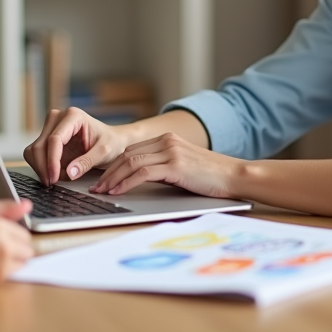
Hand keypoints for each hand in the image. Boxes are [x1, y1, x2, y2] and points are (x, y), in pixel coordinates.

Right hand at [0, 199, 33, 289]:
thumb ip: (4, 206)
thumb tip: (27, 204)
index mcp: (1, 227)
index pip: (24, 234)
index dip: (17, 236)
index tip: (8, 237)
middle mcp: (5, 244)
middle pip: (28, 249)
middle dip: (20, 248)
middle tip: (6, 247)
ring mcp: (3, 262)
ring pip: (23, 262)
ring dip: (17, 259)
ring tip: (0, 256)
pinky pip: (14, 272)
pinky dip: (9, 269)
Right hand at [23, 107, 131, 184]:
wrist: (113, 141)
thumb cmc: (111, 142)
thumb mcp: (104, 152)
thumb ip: (87, 162)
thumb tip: (69, 173)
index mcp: (73, 116)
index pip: (54, 139)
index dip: (52, 160)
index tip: (54, 177)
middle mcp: (58, 119)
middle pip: (40, 145)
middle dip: (44, 167)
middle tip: (53, 183)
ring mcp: (50, 128)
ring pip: (33, 151)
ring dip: (42, 168)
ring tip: (59, 177)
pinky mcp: (47, 139)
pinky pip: (35, 155)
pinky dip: (42, 167)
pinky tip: (56, 173)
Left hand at [90, 132, 242, 198]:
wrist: (235, 175)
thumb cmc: (211, 177)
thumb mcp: (182, 167)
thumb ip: (162, 168)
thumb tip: (138, 178)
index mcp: (167, 139)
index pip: (131, 150)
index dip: (114, 166)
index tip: (103, 179)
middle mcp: (167, 141)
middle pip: (127, 155)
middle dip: (108, 172)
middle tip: (96, 188)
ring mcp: (171, 151)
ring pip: (131, 163)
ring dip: (113, 178)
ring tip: (102, 192)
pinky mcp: (175, 165)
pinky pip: (142, 173)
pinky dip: (126, 183)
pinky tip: (118, 192)